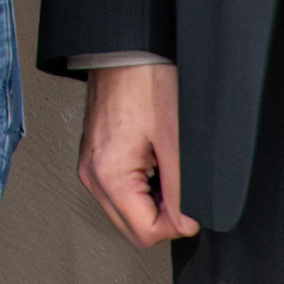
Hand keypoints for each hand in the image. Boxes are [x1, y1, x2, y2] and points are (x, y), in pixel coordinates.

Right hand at [76, 60, 186, 247]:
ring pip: (126, 213)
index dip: (177, 224)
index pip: (145, 233)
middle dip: (163, 217)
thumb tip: (187, 222)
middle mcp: (92, 174)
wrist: (125, 50)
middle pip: (132, 229)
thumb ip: (181, 190)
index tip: (191, 204)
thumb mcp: (175, 140)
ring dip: (152, 202)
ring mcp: (91, 166)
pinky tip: (154, 162)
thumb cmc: (146, 81)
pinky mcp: (96, 157)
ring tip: (165, 168)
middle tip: (181, 187)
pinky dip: (141, 188)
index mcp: (109, 174)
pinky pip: (120, 191)